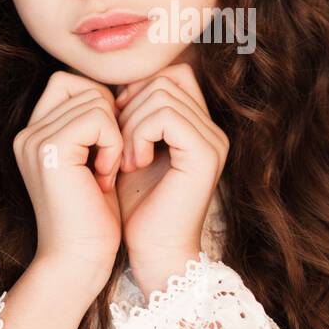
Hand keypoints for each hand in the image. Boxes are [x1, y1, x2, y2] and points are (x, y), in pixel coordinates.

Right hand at [13, 71, 124, 281]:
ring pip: (95, 99)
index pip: (70, 82)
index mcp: (35, 135)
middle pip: (85, 87)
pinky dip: (112, 144)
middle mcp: (28, 134)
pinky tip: (104, 176)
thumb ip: (96, 126)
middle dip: (111, 120)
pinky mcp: (50, 151)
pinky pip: (98, 118)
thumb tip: (123, 89)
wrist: (80, 262)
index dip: (102, 104)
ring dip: (114, 135)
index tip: (110, 146)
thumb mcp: (94, 162)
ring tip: (106, 172)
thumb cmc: (94, 219)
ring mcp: (34, 140)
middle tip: (109, 163)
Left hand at [113, 63, 228, 273]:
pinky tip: (133, 163)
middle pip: (165, 79)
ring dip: (131, 124)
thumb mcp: (130, 151)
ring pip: (162, 93)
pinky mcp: (205, 155)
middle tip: (116, 147)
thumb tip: (117, 82)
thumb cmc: (136, 209)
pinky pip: (165, 116)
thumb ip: (133, 116)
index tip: (115, 126)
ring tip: (124, 160)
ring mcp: (213, 141)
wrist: (151, 253)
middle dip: (129, 107)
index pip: (171, 75)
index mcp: (198, 128)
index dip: (136, 91)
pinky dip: (139, 135)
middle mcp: (212, 130)